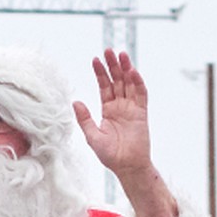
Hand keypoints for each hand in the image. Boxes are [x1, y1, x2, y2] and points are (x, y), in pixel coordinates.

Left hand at [73, 49, 153, 179]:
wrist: (128, 166)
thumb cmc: (110, 155)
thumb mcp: (93, 136)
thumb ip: (85, 119)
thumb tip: (75, 101)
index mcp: (108, 110)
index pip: (104, 87)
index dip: (100, 73)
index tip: (95, 60)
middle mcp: (120, 107)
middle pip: (117, 81)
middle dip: (113, 66)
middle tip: (109, 50)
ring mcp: (132, 109)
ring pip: (129, 84)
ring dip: (125, 69)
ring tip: (121, 55)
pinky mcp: (142, 113)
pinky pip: (141, 94)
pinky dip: (138, 82)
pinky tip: (132, 72)